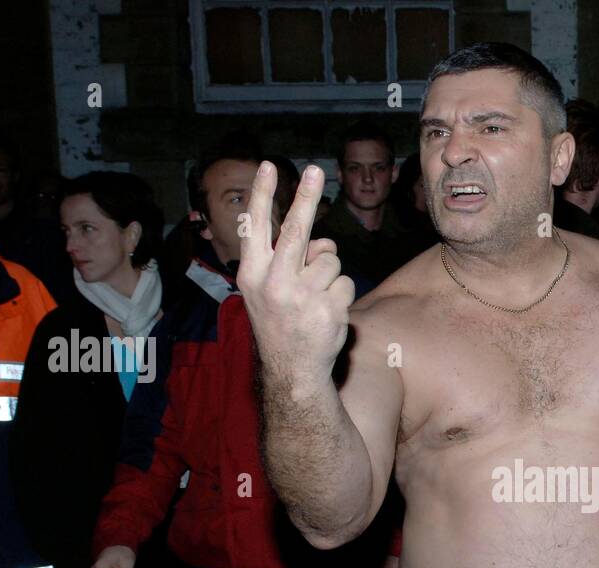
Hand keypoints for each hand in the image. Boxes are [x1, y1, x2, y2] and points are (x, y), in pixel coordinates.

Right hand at [236, 161, 354, 389]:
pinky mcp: (328, 309)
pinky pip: (345, 282)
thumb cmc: (281, 322)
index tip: (268, 166)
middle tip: (315, 170)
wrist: (293, 370)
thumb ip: (290, 260)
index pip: (256, 227)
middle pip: (296, 230)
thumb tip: (323, 241)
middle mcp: (274, 283)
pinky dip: (341, 294)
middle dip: (306, 196)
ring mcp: (302, 297)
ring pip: (330, 259)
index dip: (262, 194)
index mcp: (253, 275)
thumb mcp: (268, 290)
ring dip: (329, 274)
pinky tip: (327, 312)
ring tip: (315, 299)